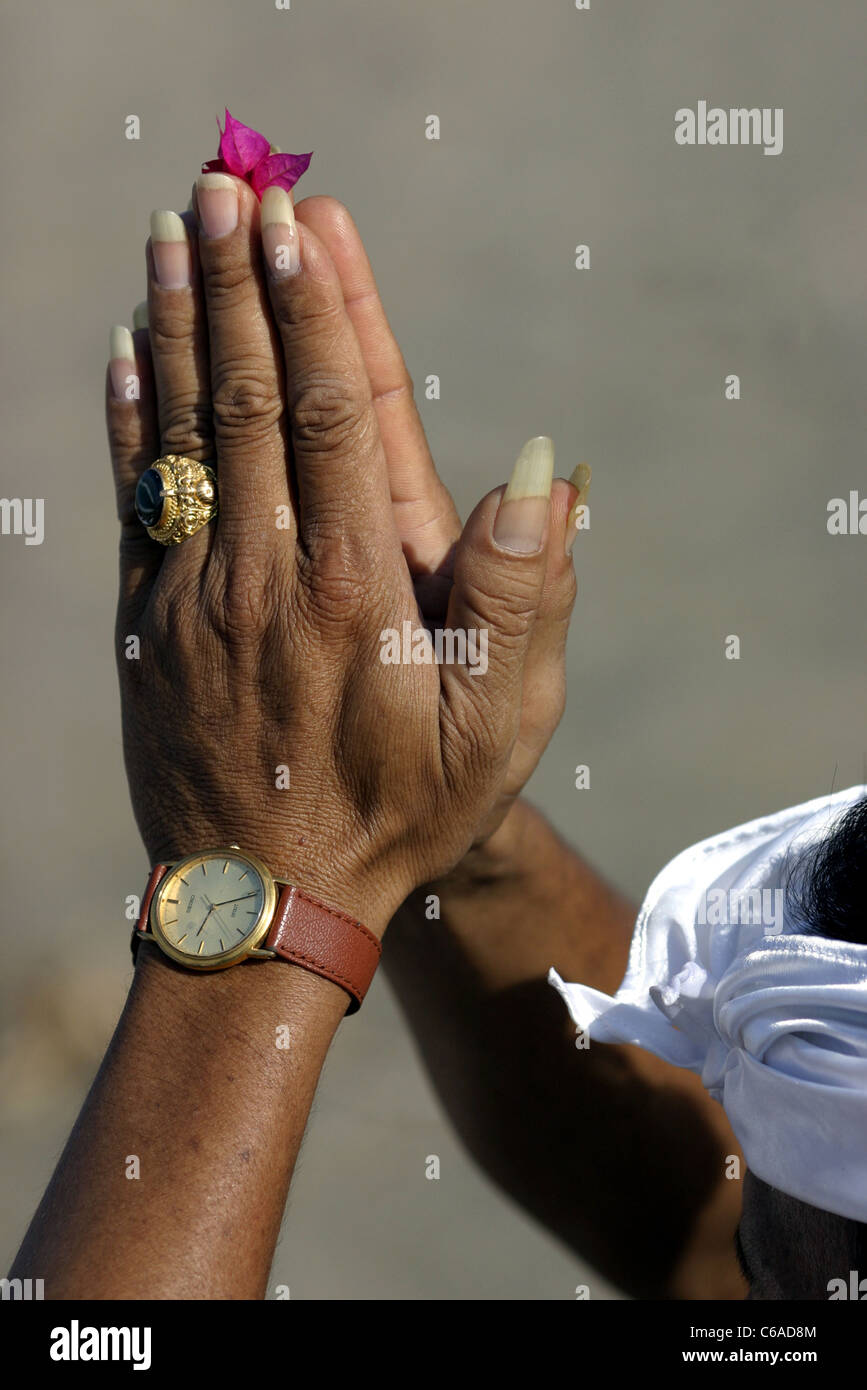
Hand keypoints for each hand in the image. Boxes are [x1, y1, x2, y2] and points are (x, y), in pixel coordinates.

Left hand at [107, 175, 575, 934]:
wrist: (265, 898)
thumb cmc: (398, 811)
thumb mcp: (496, 726)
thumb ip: (522, 595)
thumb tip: (540, 472)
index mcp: (354, 583)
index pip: (327, 413)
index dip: (310, 308)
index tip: (296, 221)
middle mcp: (264, 571)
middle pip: (244, 397)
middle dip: (236, 281)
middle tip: (225, 185)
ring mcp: (192, 595)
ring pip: (181, 435)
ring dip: (173, 324)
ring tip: (169, 234)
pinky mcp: (145, 626)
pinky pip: (133, 502)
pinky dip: (128, 421)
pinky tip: (122, 354)